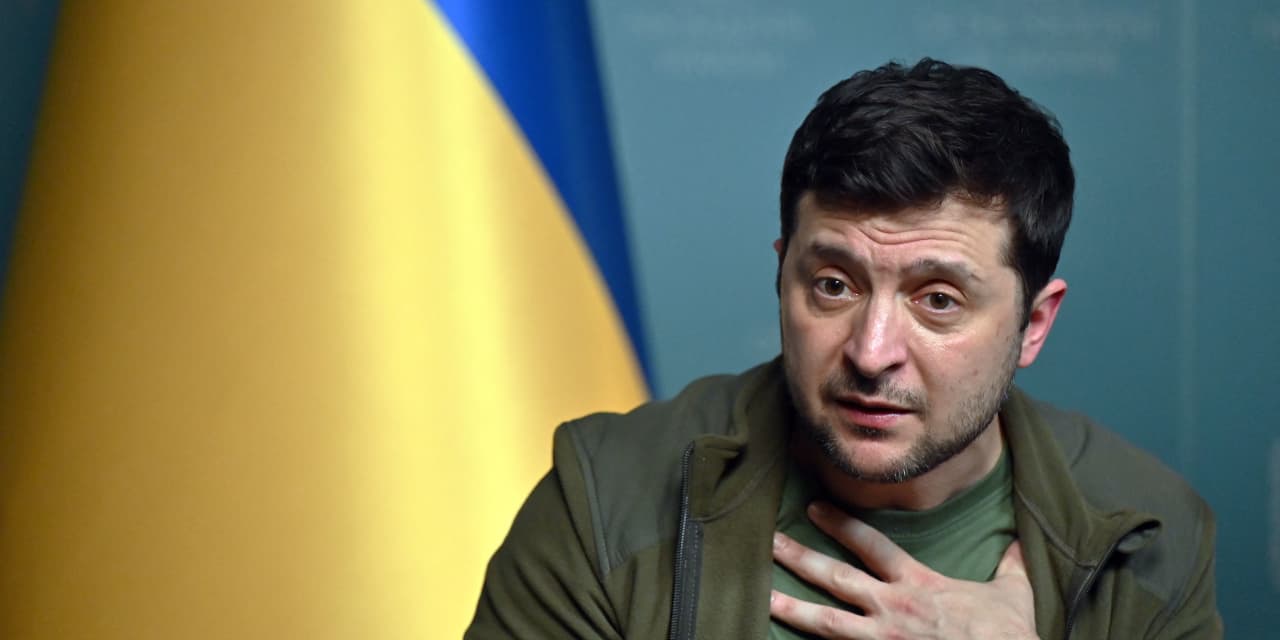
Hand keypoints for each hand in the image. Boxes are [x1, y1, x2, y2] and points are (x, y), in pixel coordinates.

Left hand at [770, 502, 1036, 638]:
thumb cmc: (1009, 637)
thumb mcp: (1013, 595)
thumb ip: (1010, 566)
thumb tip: (1018, 542)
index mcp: (920, 585)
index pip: (872, 545)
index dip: (841, 524)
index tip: (814, 508)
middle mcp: (894, 609)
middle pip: (836, 577)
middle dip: (800, 557)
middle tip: (768, 540)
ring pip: (826, 623)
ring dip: (792, 609)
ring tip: (761, 596)